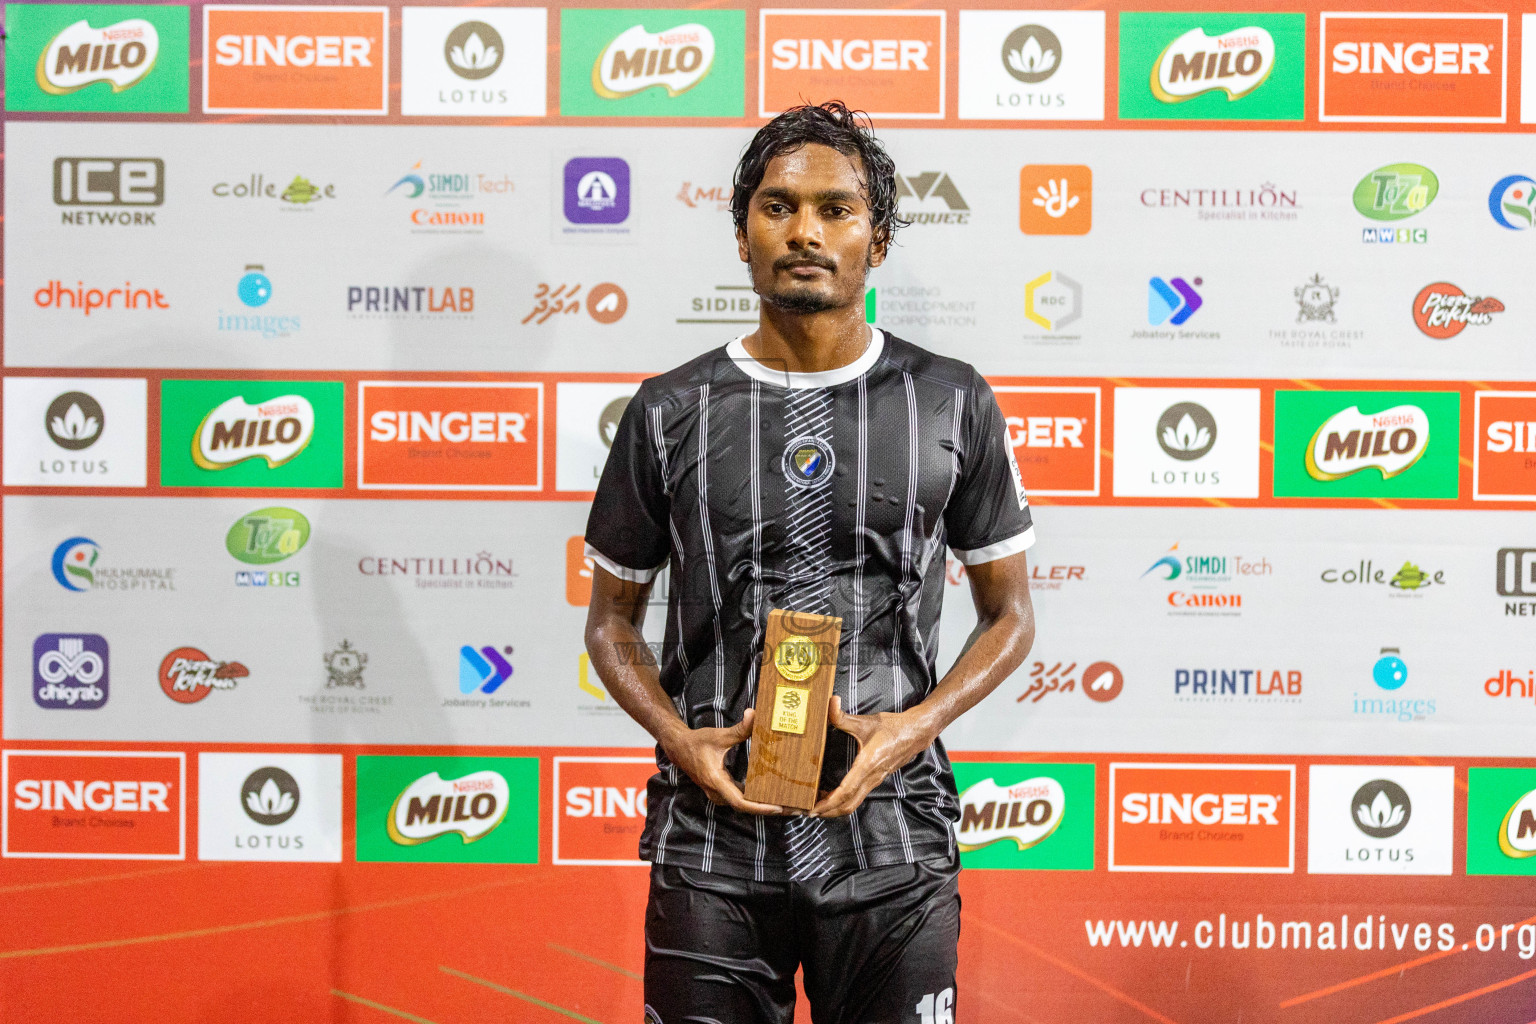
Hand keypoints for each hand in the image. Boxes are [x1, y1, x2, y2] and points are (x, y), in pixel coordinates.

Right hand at [659, 710, 786, 815]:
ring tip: (786, 803)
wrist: (679, 748)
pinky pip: (741, 800)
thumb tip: (753, 714)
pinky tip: (771, 795)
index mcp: (716, 781)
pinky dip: (755, 800)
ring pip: (743, 806)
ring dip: (762, 806)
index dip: (760, 807)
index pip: (741, 802)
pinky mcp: (722, 791)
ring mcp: (719, 794)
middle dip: (768, 809)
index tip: (778, 808)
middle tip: (792, 807)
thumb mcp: (719, 736)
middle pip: (746, 807)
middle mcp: (718, 793)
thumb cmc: (697, 742)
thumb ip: (739, 729)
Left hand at [812, 697, 933, 818]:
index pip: (846, 791)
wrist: (916, 733)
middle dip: (828, 812)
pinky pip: (859, 796)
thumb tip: (830, 703)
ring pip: (854, 802)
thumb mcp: (865, 721)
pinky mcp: (877, 779)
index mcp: (867, 764)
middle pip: (849, 805)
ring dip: (836, 808)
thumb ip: (843, 716)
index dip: (828, 802)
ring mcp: (875, 780)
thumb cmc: (892, 728)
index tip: (814, 809)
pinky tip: (834, 794)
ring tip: (819, 806)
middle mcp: (872, 777)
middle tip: (810, 812)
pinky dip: (845, 801)